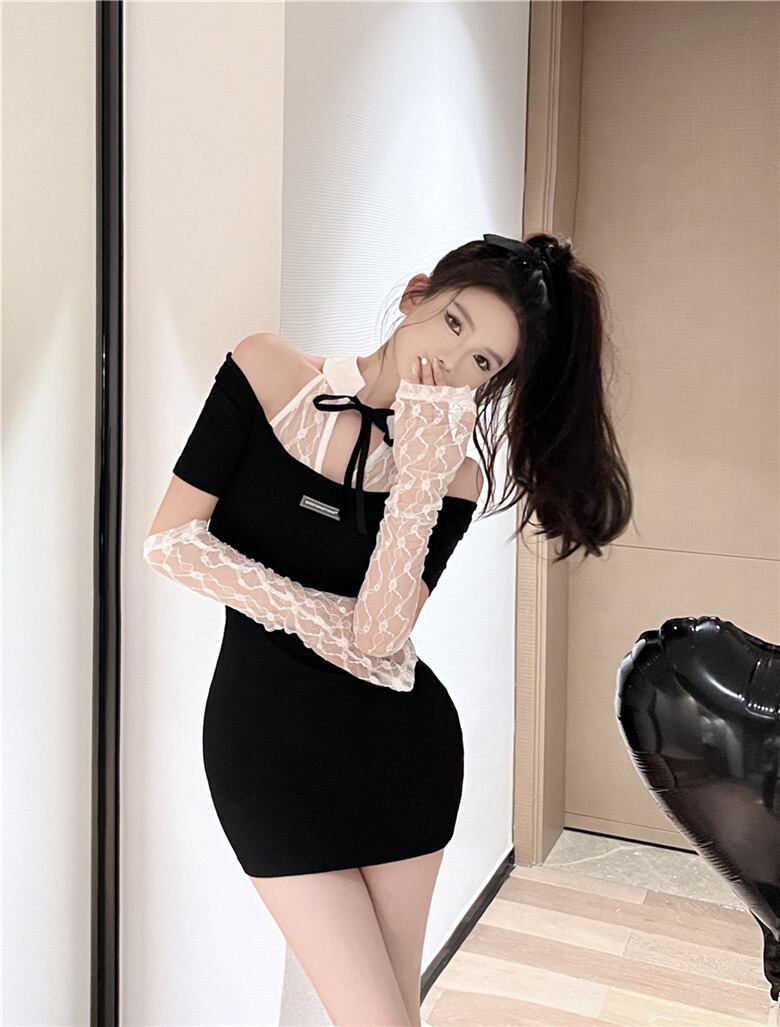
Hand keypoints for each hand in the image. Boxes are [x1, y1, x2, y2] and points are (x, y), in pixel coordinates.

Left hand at [391, 354, 476, 479]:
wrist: (421, 480)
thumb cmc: (441, 464)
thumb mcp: (459, 445)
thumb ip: (465, 424)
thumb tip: (470, 406)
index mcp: (440, 420)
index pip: (439, 393)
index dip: (437, 377)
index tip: (435, 363)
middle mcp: (425, 419)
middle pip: (424, 390)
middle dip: (424, 373)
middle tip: (422, 357)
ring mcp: (411, 423)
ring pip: (412, 396)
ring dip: (413, 380)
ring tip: (412, 366)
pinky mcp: (401, 430)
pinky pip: (401, 409)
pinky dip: (402, 396)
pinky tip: (402, 387)